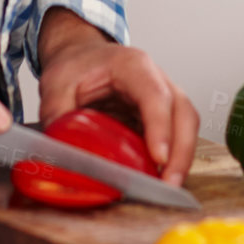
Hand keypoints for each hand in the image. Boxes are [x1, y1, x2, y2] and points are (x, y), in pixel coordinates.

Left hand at [38, 7, 198, 185]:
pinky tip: (158, 179)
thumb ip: (56, 114)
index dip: (160, 126)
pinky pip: (176, 137)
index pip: (155, 95)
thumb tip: (58, 151)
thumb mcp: (56, 83)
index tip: (157, 157)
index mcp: (132, 65)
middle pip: (183, 113)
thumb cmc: (77, 64)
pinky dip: (173, 159)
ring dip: (181, 159)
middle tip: (168, 184)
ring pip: (186, 126)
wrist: (82, 55)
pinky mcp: (161, 117)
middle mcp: (156, 79)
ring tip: (165, 188)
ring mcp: (163, 97)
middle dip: (181, 152)